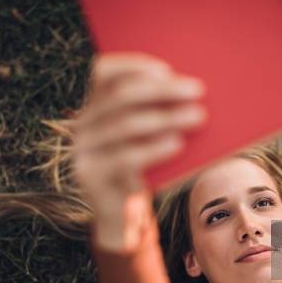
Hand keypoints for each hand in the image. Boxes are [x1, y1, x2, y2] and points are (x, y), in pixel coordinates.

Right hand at [71, 53, 205, 251]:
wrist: (125, 217)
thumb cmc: (148, 170)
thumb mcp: (152, 138)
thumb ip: (160, 113)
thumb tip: (194, 92)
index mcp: (96, 106)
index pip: (103, 72)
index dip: (134, 65)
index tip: (168, 70)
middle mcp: (83, 124)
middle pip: (121, 96)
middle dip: (163, 90)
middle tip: (197, 91)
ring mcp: (83, 150)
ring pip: (126, 124)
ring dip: (167, 117)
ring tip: (198, 116)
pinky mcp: (89, 176)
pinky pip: (125, 157)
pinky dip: (154, 148)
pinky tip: (178, 144)